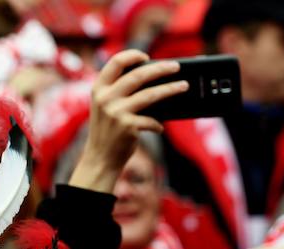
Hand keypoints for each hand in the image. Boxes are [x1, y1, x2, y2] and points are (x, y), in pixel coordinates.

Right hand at [70, 50, 187, 193]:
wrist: (100, 158)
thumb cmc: (107, 130)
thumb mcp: (105, 106)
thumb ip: (119, 90)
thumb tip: (154, 76)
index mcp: (98, 89)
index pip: (116, 62)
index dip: (133, 55)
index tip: (147, 57)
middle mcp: (105, 98)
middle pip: (138, 75)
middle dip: (161, 68)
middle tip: (176, 67)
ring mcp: (115, 112)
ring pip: (150, 94)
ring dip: (171, 89)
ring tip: (184, 86)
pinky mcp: (127, 127)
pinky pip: (151, 120)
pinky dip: (158, 124)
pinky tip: (159, 127)